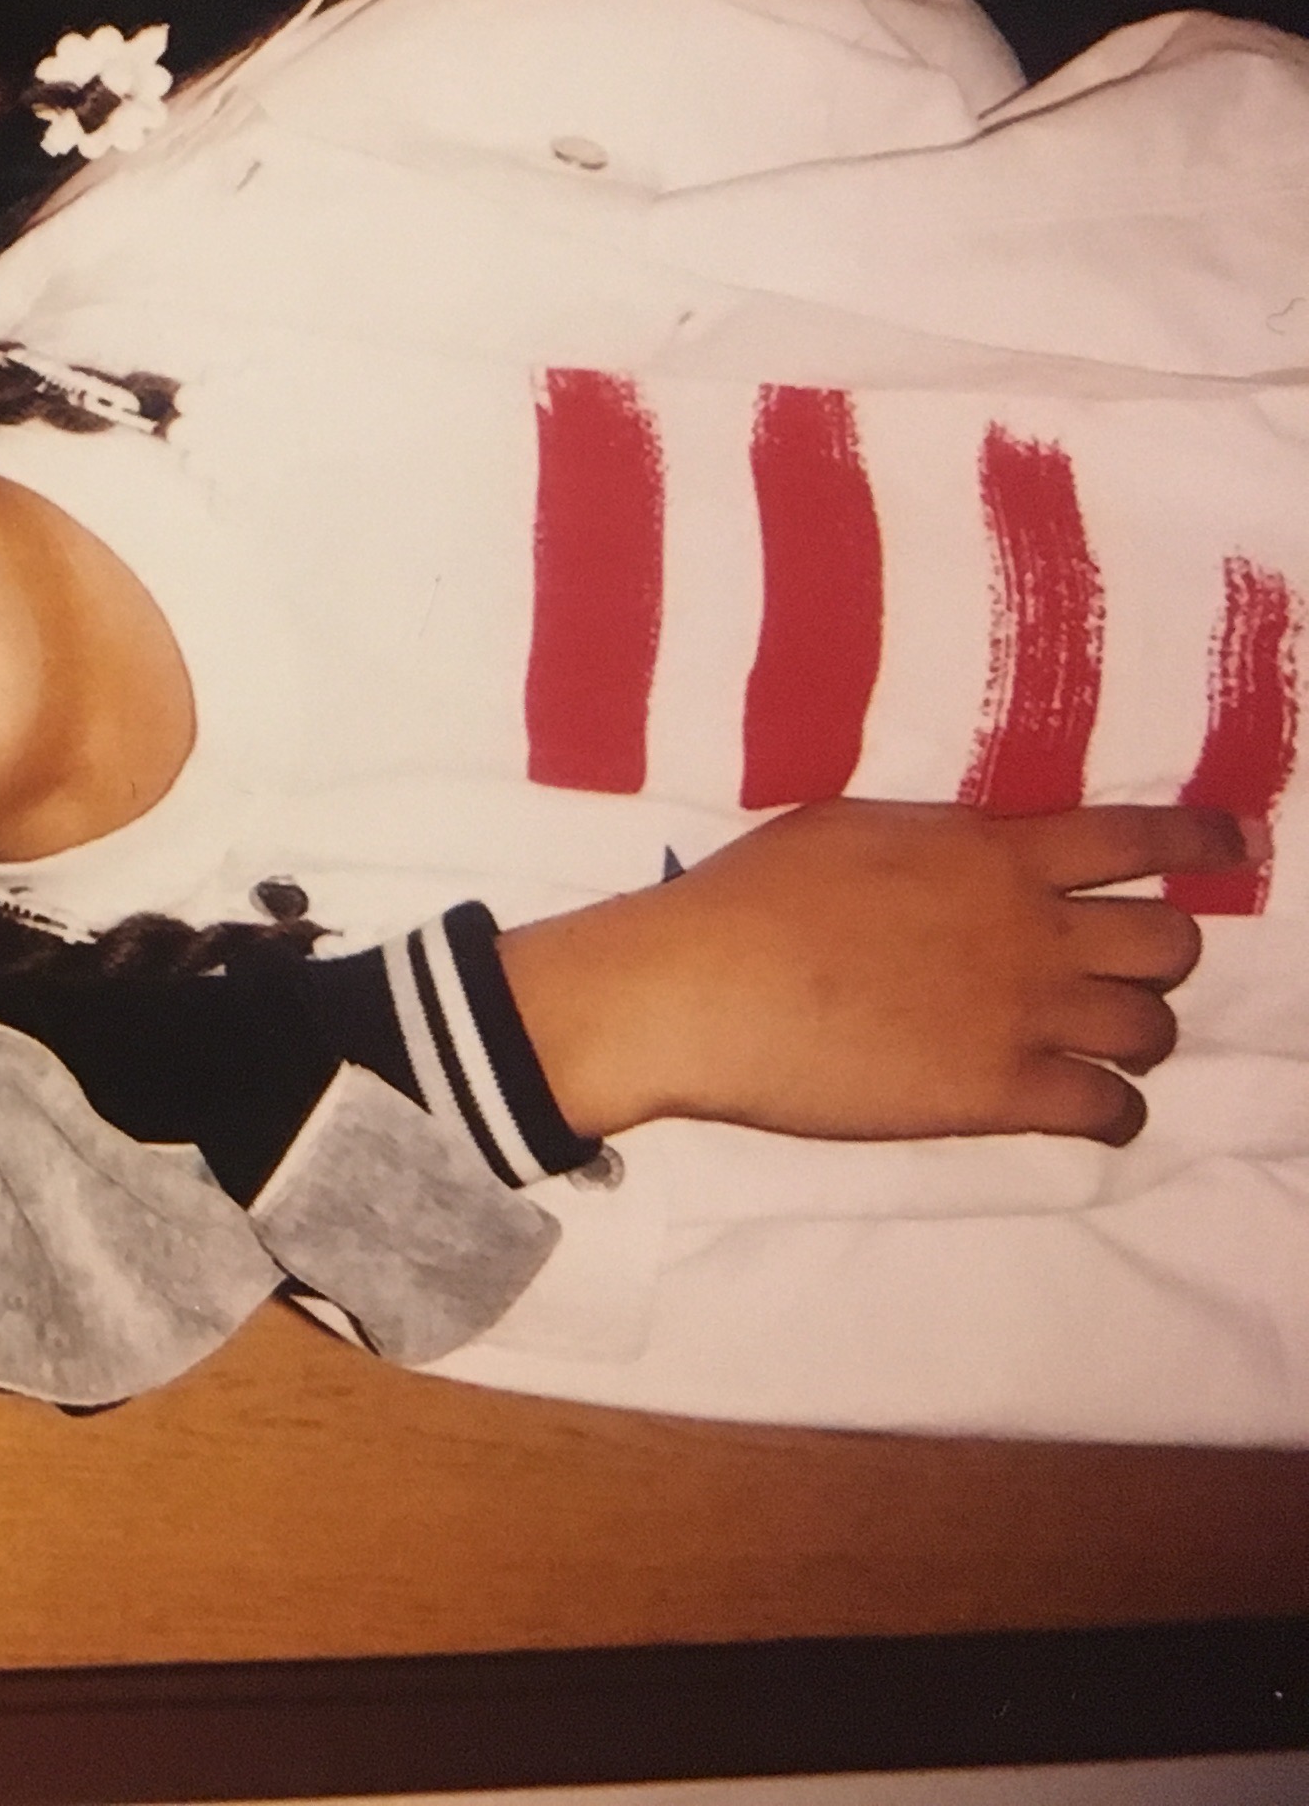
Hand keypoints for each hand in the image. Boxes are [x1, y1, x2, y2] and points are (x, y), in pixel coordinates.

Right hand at [497, 801, 1240, 1147]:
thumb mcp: (849, 828)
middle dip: (1158, 956)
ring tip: (1092, 1042)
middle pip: (1169, 945)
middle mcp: (1031, 930)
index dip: (1203, 844)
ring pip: (1153, 1030)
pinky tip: (1084, 1105)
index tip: (1238, 846)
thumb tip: (978, 849)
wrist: (699, 989)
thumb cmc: (749, 896)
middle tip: (1114, 968)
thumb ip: (938, 841)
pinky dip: (1112, 1109)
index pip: (1140, 842)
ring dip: (1134, 1035)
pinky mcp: (1000, 1094)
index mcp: (994, 853)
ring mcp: (1023, 1015)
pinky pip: (1110, 1108)